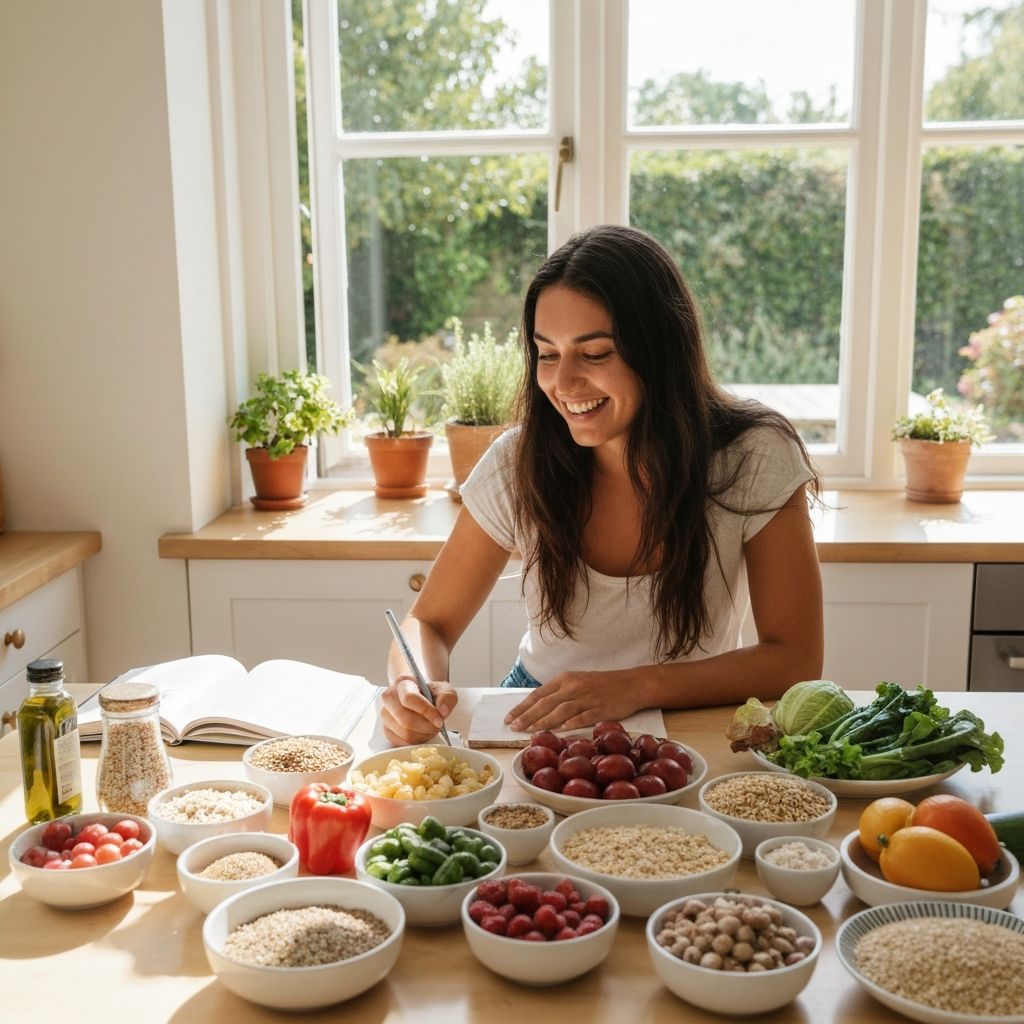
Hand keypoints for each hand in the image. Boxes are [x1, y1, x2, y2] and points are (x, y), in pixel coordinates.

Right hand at [381, 675, 457, 746]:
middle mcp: (389, 697)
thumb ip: (447, 697)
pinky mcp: (387, 729)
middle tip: (437, 726)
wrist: (422, 699)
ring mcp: (385, 714)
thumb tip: (442, 711)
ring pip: (405, 733)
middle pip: (406, 719)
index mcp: (402, 683)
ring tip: (431, 729)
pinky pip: (401, 742)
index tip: (439, 719)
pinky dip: (416, 741)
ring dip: (423, 735)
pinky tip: (422, 733)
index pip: (409, 698)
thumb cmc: (431, 694)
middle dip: (426, 727)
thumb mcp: (444, 690)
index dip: (426, 711)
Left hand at [503, 670, 644, 732]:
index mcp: (565, 679)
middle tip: (513, 727)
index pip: (538, 694)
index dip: (522, 707)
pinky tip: (560, 730)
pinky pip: (584, 717)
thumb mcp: (577, 682)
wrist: (632, 684)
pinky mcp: (601, 709)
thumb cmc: (602, 685)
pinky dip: (571, 723)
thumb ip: (559, 694)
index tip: (509, 718)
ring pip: (561, 710)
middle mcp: (574, 687)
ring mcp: (587, 698)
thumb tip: (537, 709)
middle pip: (546, 703)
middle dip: (527, 716)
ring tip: (530, 731)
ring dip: (544, 721)